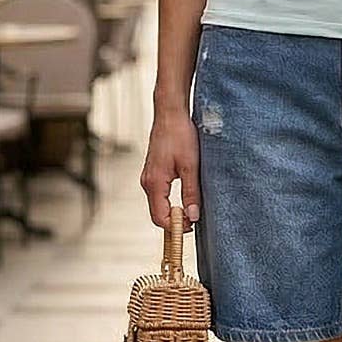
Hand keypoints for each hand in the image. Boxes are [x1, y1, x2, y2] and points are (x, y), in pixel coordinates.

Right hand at [140, 108, 200, 227]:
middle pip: (157, 214)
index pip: (160, 218)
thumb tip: (192, 217)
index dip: (175, 227)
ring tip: (192, 209)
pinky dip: (170, 202)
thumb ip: (191, 193)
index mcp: (154, 183)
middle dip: (174, 221)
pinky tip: (184, 198)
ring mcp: (148, 177)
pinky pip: (159, 195)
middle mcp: (147, 182)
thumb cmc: (180, 135)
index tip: (192, 226)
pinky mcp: (152, 173)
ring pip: (158, 205)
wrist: (170, 114)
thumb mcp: (191, 166)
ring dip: (173, 211)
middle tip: (194, 219)